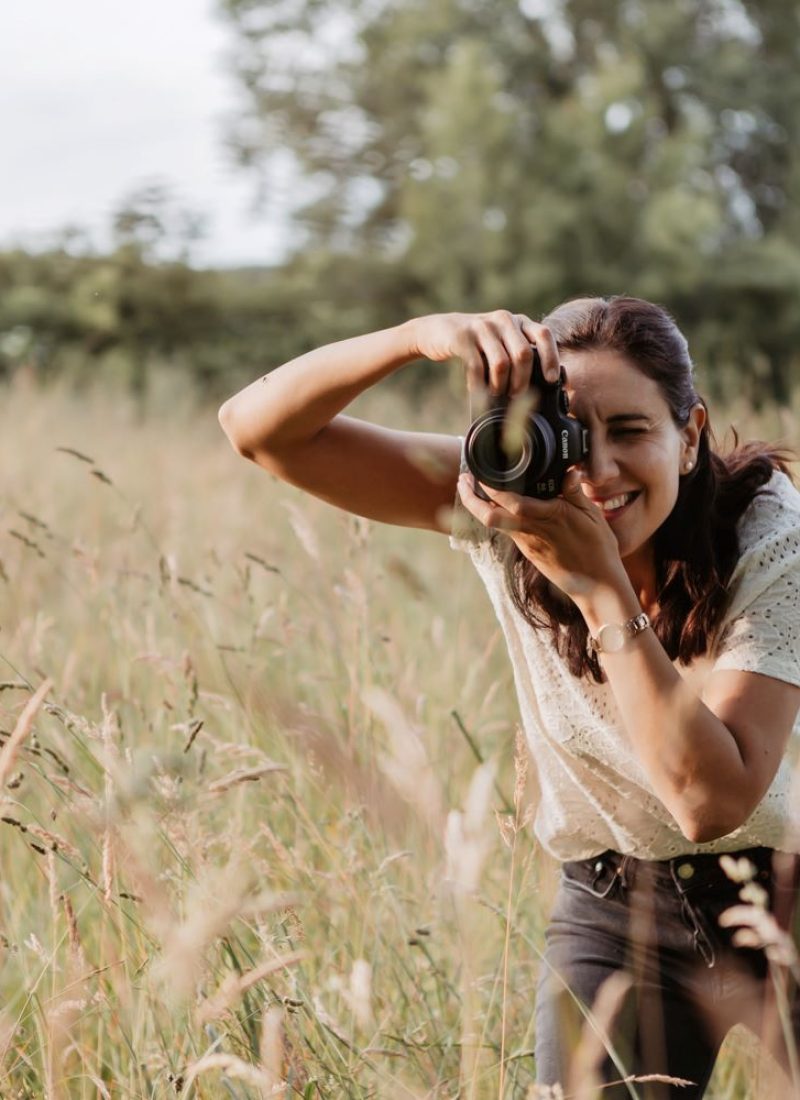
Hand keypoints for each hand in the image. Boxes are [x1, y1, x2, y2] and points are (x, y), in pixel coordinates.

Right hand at [409, 310, 560, 395]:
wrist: (436, 331)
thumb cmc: (475, 344)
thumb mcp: (500, 341)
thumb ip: (518, 353)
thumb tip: (542, 384)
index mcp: (517, 321)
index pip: (543, 335)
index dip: (550, 358)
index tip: (551, 381)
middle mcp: (503, 319)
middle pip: (523, 354)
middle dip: (521, 381)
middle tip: (514, 395)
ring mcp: (482, 326)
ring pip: (501, 363)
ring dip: (499, 385)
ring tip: (494, 393)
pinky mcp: (461, 336)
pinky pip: (476, 366)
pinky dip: (479, 385)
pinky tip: (477, 391)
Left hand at [457, 468, 625, 597]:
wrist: (596, 585)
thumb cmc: (598, 549)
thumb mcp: (592, 516)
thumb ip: (575, 492)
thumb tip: (569, 470)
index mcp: (549, 517)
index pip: (511, 502)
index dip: (491, 488)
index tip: (479, 473)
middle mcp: (532, 531)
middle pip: (490, 517)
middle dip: (471, 499)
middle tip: (463, 479)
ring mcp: (527, 543)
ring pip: (495, 524)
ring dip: (480, 506)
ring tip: (475, 487)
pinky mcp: (528, 551)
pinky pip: (507, 530)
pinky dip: (497, 515)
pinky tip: (498, 504)